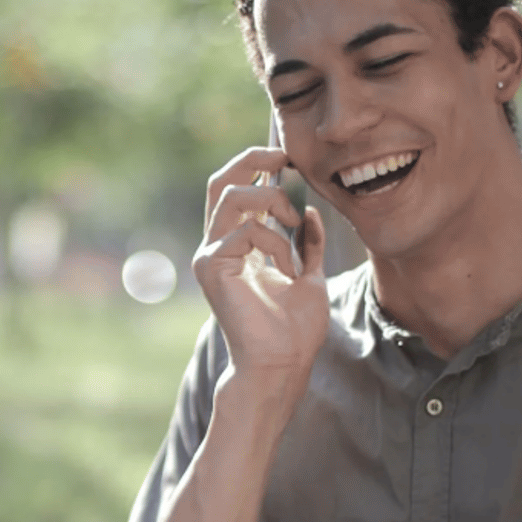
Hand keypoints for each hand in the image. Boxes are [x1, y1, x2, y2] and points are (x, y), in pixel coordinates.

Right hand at [193, 148, 329, 414]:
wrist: (282, 363)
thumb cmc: (294, 330)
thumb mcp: (310, 276)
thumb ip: (307, 245)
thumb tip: (311, 212)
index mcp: (237, 246)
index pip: (237, 189)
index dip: (259, 166)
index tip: (291, 161)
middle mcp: (217, 246)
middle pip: (221, 182)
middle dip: (252, 160)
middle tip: (285, 157)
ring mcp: (210, 256)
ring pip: (231, 196)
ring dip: (271, 199)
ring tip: (295, 222)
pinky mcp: (211, 267)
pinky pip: (246, 230)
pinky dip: (275, 242)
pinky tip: (287, 269)